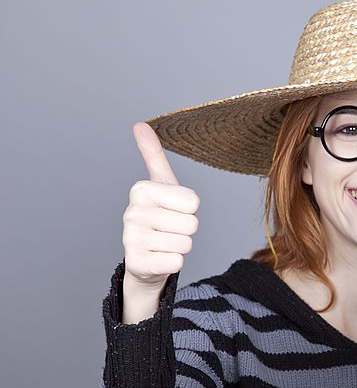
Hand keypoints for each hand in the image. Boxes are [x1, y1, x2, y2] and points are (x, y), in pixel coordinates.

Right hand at [122, 122, 200, 290]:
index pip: (193, 202)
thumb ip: (153, 155)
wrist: (145, 259)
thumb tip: (139, 125)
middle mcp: (132, 212)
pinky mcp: (137, 263)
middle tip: (169, 230)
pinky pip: (177, 262)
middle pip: (192, 224)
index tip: (172, 211)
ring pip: (185, 243)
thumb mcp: (160, 185)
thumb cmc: (159, 217)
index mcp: (141, 190)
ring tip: (164, 243)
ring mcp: (131, 239)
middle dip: (186, 230)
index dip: (189, 210)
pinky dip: (173, 262)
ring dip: (180, 246)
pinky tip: (159, 258)